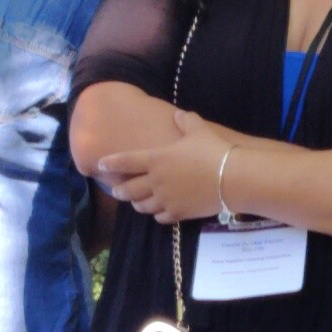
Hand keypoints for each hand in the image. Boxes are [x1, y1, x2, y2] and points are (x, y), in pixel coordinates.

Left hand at [94, 110, 239, 225]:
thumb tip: (178, 115)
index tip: (100, 165)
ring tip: (136, 203)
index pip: (125, 161)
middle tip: (116, 190)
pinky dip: (157, 215)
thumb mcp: (199, 130)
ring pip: (141, 206)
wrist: (232, 178)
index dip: (110, 163)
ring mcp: (166, 199)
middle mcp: (156, 181)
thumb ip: (185, 121)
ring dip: (136, 204)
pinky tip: (159, 212)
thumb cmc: (213, 151)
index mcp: (156, 159)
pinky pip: (160, 217)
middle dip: (119, 190)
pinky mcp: (178, 213)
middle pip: (128, 189)